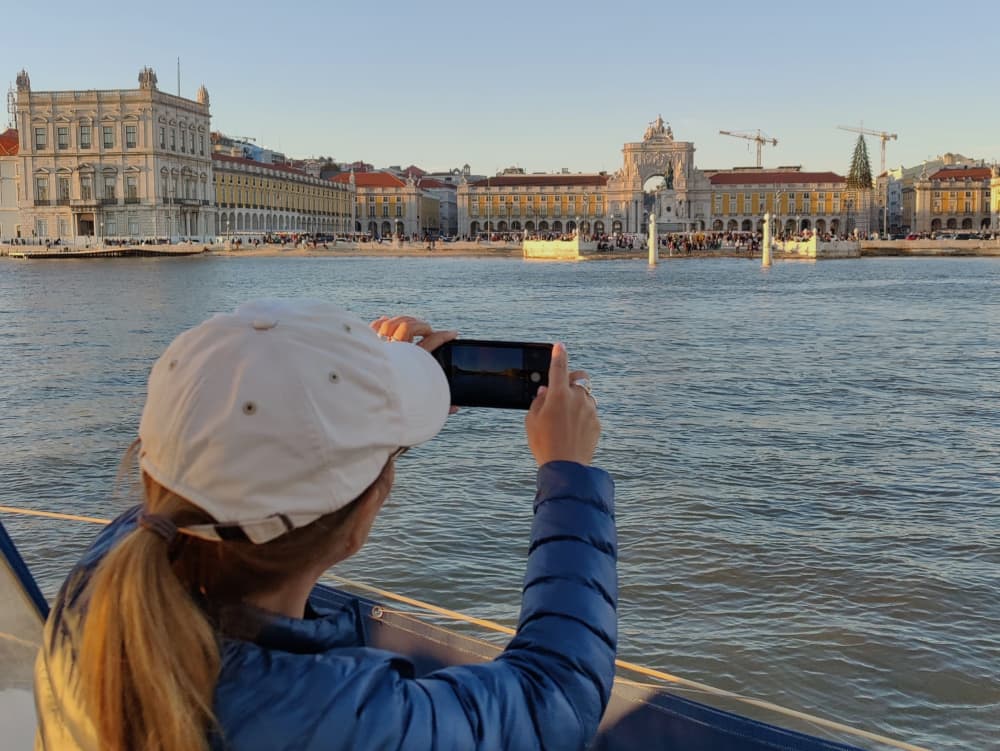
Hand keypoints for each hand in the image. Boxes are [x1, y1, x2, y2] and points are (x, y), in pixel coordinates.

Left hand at [370, 316, 458, 413]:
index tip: (452, 333)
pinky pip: (377, 325)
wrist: (362, 407)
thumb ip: (438, 406)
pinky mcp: (367, 347)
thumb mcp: (417, 407)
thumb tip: (455, 407)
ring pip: (393, 323)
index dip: (444, 335)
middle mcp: (393, 352)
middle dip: (422, 325)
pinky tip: (391, 326)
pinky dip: (386, 323)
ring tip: (413, 327)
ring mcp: (378, 347)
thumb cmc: (393, 407)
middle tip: (429, 331)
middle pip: (410, 326)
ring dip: (406, 321)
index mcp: (409, 364)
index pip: (432, 341)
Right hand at [525, 343, 599, 466]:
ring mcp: (589, 410)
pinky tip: (571, 431)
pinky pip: (588, 412)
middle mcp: (577, 398)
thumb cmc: (544, 444)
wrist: (566, 467)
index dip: (558, 354)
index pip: (558, 367)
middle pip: (577, 379)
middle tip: (560, 393)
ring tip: (563, 422)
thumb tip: (545, 392)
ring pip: (584, 397)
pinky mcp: (596, 423)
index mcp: (558, 395)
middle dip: (569, 381)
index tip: (559, 346)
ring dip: (575, 401)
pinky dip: (581, 416)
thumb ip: (538, 401)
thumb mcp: (531, 421)